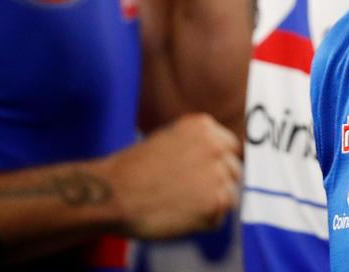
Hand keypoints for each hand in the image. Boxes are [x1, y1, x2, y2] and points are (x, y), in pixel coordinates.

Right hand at [107, 113, 240, 238]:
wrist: (114, 193)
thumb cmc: (132, 171)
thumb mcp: (167, 140)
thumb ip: (196, 145)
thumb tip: (218, 161)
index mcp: (203, 126)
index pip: (231, 147)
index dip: (220, 164)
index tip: (208, 176)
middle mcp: (216, 146)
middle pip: (234, 171)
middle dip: (217, 184)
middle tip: (190, 196)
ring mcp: (219, 173)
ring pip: (230, 195)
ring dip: (211, 204)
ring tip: (180, 205)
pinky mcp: (217, 201)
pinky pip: (219, 217)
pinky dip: (202, 222)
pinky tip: (178, 216)